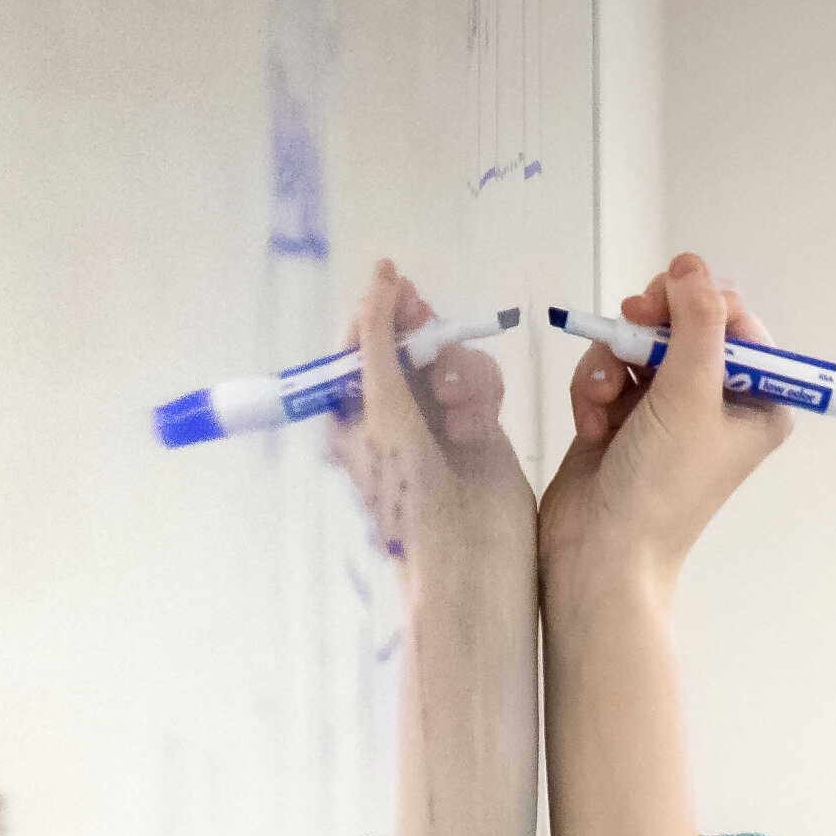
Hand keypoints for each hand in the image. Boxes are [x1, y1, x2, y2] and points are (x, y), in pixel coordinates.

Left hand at [326, 260, 534, 600]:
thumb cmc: (409, 492)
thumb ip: (380, 339)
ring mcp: (439, 425)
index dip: (377, 314)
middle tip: (429, 321)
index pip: (359, 349)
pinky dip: (481, 395)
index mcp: (352, 419)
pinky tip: (477, 425)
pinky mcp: (481, 431)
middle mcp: (393, 419)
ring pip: (452, 361)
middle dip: (422, 336)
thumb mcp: (383, 407)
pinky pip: (482, 386)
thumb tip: (381, 276)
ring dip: (457, 369)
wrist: (468, 559)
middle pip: (409, 348)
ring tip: (458, 401)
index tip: (398, 287)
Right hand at [539, 251, 793, 603]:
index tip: (661, 307)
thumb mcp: (689, 395)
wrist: (600, 554)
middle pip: (683, 323)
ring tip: (601, 401)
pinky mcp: (626, 417)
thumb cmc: (659, 486)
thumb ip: (695, 322)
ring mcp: (669, 409)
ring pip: (638, 344)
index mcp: (758, 400)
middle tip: (625, 335)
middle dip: (646, 331)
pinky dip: (594, 389)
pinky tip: (591, 423)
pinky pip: (609, 371)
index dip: (697, 303)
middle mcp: (718, 401)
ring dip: (612, 363)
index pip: (736, 320)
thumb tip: (691, 265)